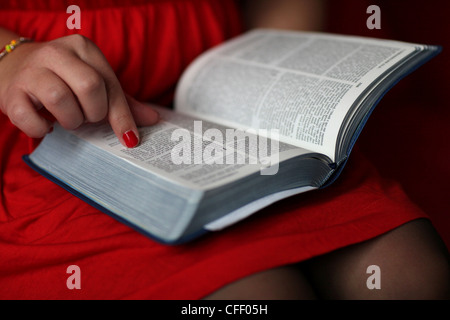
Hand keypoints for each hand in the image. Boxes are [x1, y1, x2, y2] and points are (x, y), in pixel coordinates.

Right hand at [0, 34, 158, 146]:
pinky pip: (29, 117)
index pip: (110, 84)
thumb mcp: (95, 82)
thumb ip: (122, 101)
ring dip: (71, 120)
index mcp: (84, 48)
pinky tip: (47, 124)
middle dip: (94, 113)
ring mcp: (31, 71)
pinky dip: (42, 128)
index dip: (122, 116)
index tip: (130, 139)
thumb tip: (153, 119)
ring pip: (60, 99)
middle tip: (87, 116)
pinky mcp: (12, 92)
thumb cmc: (66, 79)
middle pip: (89, 87)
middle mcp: (57, 53)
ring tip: (69, 119)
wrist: (16, 68)